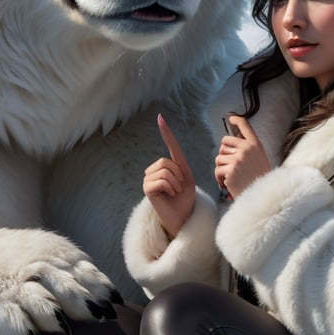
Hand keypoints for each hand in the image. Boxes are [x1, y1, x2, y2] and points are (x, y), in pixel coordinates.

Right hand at [142, 114, 195, 238]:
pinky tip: (169, 196)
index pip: (168, 145)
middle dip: (178, 175)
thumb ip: (178, 164)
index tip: (160, 117)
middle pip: (167, 161)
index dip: (165, 132)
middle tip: (180, 188)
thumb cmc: (186, 199)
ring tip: (175, 193)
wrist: (183, 217)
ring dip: (176, 183)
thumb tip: (170, 156)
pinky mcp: (147, 188)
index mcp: (168, 165)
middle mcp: (155, 170)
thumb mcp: (186, 177)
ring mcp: (149, 179)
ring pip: (165, 170)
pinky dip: (170, 188)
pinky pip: (161, 180)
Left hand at [215, 115, 270, 198]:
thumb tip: (229, 145)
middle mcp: (247, 148)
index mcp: (255, 145)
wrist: (263, 197)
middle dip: (223, 153)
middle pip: (224, 142)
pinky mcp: (230, 169)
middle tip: (230, 165)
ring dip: (222, 168)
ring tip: (232, 177)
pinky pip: (217, 170)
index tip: (231, 118)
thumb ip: (248, 150)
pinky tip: (227, 184)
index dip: (236, 120)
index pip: (245, 126)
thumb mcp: (260, 160)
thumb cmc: (260, 180)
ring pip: (219, 158)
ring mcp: (238, 158)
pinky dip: (219, 178)